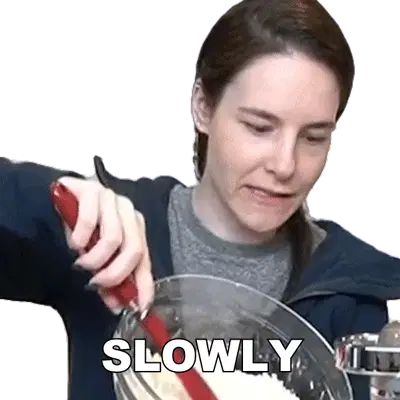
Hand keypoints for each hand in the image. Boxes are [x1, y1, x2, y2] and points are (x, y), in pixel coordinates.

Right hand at [56, 176, 153, 313]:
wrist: (64, 196)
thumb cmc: (82, 225)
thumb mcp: (97, 254)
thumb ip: (109, 277)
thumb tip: (117, 304)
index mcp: (136, 228)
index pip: (145, 259)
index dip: (144, 285)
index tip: (140, 307)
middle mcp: (129, 213)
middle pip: (133, 250)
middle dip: (114, 274)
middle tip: (96, 283)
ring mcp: (113, 200)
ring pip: (113, 238)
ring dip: (94, 259)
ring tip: (81, 261)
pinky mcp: (93, 191)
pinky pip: (90, 221)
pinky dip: (79, 238)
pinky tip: (74, 242)